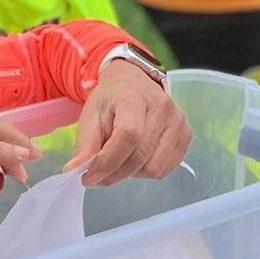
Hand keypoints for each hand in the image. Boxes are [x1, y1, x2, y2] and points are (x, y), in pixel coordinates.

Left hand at [68, 61, 190, 186]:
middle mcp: (162, 107)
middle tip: (98, 175)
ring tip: (120, 161)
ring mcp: (178, 121)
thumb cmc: (111, 99)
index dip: (108, 162)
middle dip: (114, 173)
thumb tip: (73, 171)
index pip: (128, 136)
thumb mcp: (90, 115)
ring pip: (154, 168)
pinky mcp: (186, 134)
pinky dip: (147, 170)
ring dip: (132, 173)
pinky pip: (167, 168)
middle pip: (140, 156)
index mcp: (134, 97)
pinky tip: (136, 159)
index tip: (88, 176)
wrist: (134, 82)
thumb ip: (85, 144)